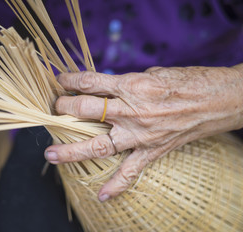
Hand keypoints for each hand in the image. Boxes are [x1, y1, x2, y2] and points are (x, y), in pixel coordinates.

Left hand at [45, 65, 242, 201]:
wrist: (218, 99)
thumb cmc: (186, 81)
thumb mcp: (151, 73)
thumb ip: (124, 84)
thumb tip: (102, 89)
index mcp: (133, 85)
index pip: (91, 82)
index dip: (71, 80)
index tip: (60, 80)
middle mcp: (133, 111)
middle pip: (87, 111)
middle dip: (65, 109)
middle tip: (54, 109)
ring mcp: (141, 134)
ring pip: (99, 145)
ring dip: (72, 150)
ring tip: (51, 154)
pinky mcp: (153, 150)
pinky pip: (131, 171)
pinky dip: (116, 185)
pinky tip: (101, 195)